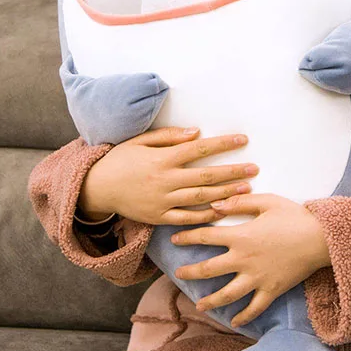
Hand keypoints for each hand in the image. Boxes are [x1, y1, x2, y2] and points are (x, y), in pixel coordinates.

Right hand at [77, 127, 259, 225]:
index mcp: (162, 159)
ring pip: (200, 198)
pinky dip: (205, 216)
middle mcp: (165, 180)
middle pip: (206, 176)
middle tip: (254, 169)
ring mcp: (162, 201)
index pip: (199, 149)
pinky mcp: (159, 217)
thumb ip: (168, 136)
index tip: (243, 140)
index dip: (223, 144)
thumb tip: (196, 132)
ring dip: (225, 194)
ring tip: (246, 189)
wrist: (96, 188)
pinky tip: (223, 211)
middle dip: (232, 172)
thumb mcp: (139, 141)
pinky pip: (186, 218)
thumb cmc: (119, 160)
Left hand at [170, 193, 331, 327]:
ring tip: (199, 305)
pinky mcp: (271, 290)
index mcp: (240, 236)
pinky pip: (254, 308)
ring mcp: (257, 278)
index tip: (174, 239)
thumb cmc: (295, 216)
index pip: (205, 237)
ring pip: (227, 294)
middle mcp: (244, 260)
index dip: (187, 237)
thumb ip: (239, 203)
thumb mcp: (267, 202)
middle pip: (208, 269)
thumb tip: (214, 205)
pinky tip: (234, 321)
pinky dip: (243, 316)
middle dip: (190, 271)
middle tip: (178, 273)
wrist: (321, 238)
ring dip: (210, 301)